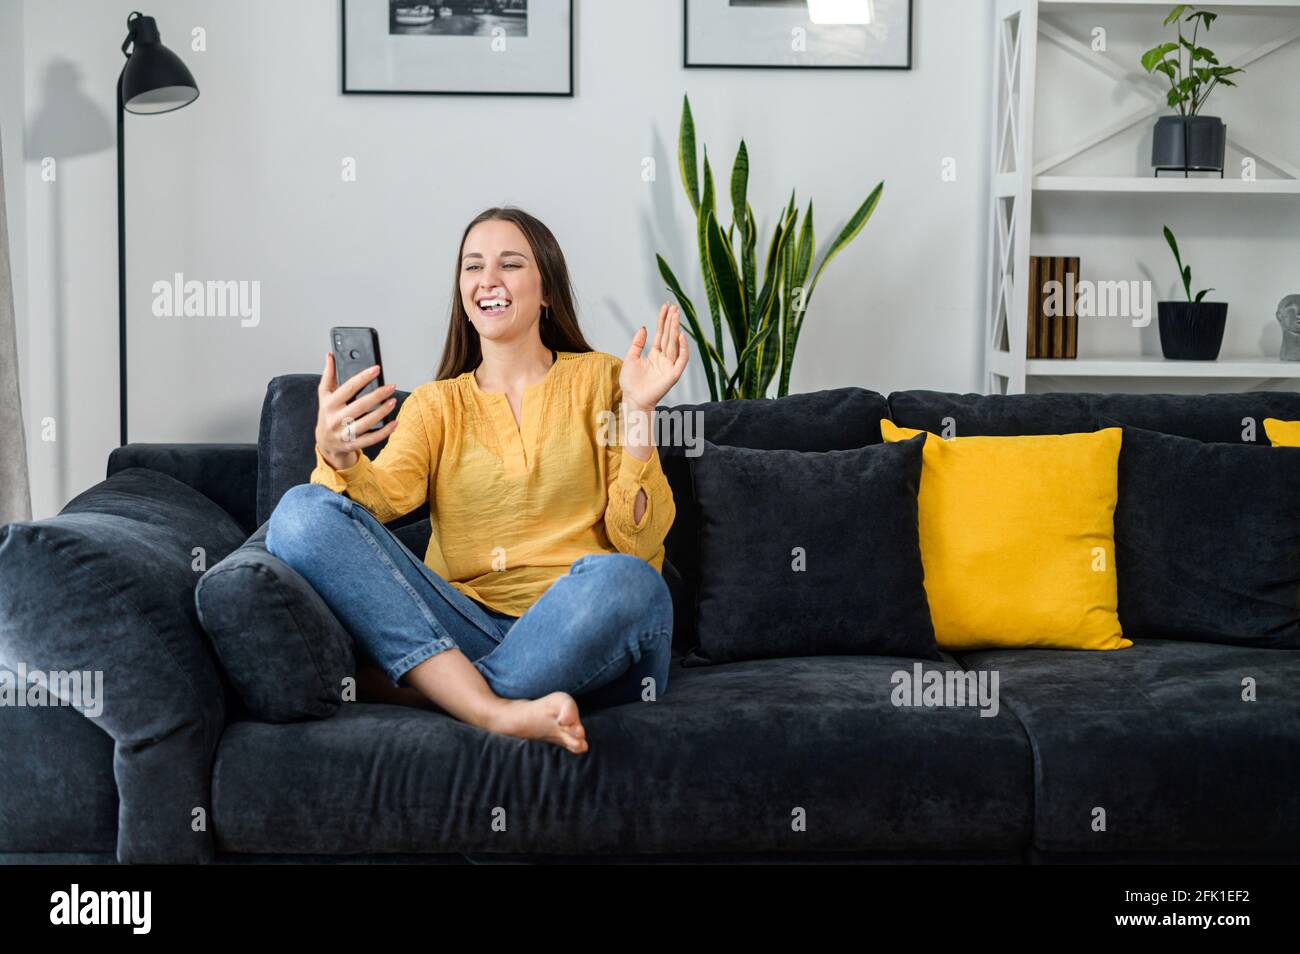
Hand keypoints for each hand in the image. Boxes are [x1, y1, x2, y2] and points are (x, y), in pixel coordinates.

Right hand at [316, 352, 397, 469]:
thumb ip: (328, 376)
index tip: (377, 369)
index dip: (363, 377)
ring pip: (365, 423)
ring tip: (393, 401)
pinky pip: (370, 439)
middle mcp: (335, 419)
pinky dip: (384, 432)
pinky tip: (394, 422)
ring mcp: (343, 434)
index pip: (348, 388)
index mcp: (329, 404)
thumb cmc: (328, 414)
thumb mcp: (324, 395)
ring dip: (381, 412)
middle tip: (391, 386)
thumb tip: (330, 356)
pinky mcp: (352, 444)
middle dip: (377, 395)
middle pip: (359, 406)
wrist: (325, 442)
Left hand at [621, 303, 688, 409]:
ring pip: (675, 344)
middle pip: (669, 336)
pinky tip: (681, 336)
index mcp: (655, 354)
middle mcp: (664, 358)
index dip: (663, 320)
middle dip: (671, 321)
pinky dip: (683, 349)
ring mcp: (669, 366)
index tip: (666, 307)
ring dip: (676, 329)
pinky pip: (681, 360)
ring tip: (676, 315)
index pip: (661, 334)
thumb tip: (644, 327)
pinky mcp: (673, 375)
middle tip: (674, 307)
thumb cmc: (630, 382)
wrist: (632, 399)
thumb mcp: (631, 358)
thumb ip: (638, 343)